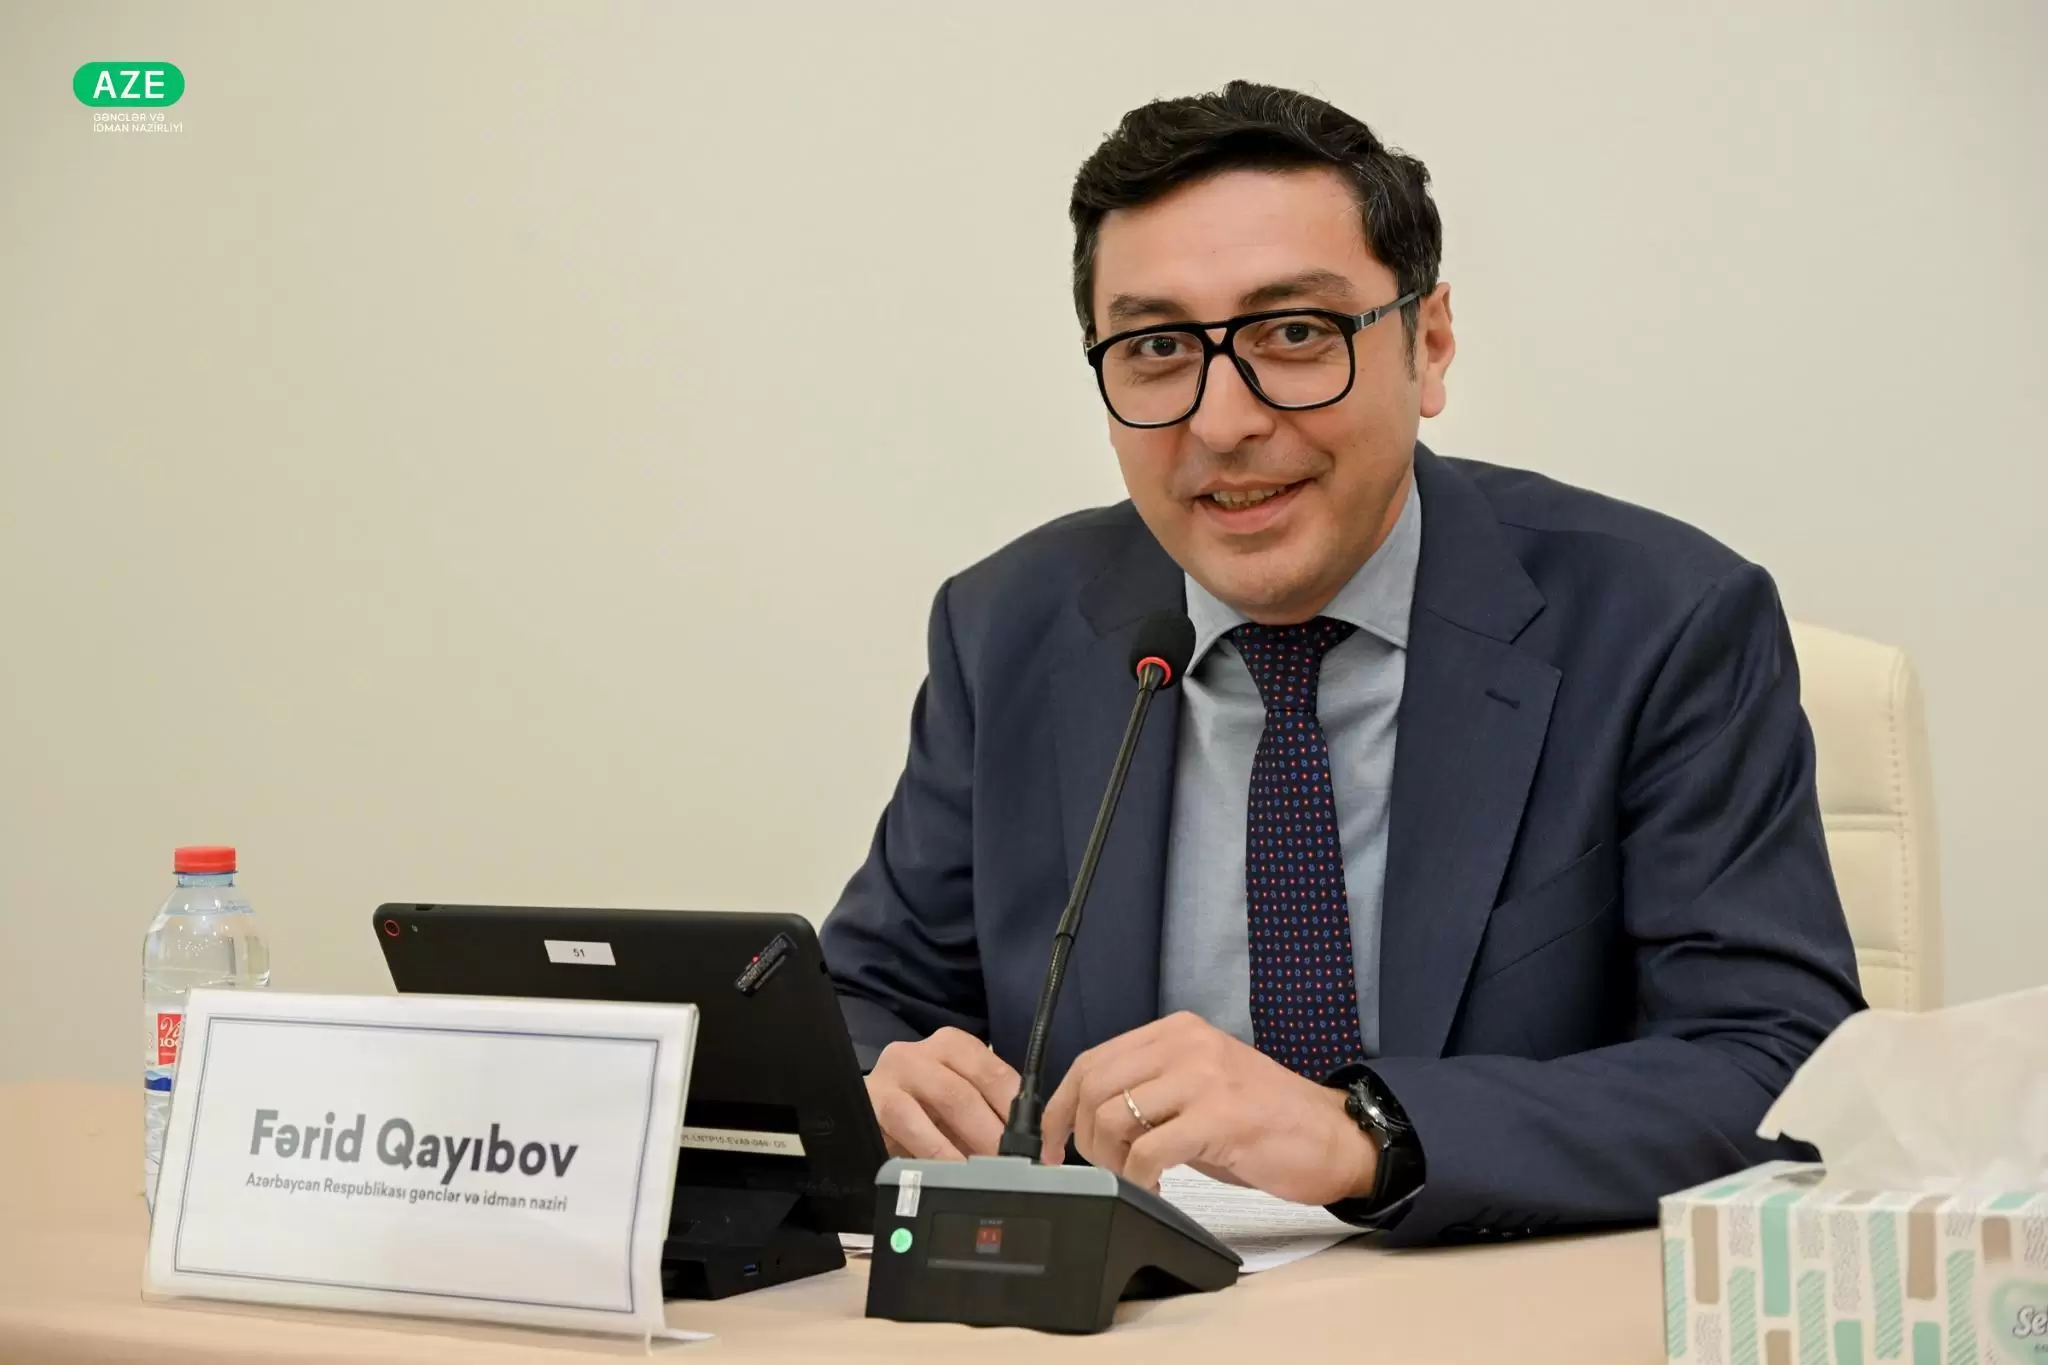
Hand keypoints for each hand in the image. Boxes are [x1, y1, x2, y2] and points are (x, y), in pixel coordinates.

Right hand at [865, 1027, 1020, 1159]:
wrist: (868, 1111)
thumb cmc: (922, 1110)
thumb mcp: (957, 1107)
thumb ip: (989, 1116)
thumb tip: (1033, 1149)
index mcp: (952, 1046)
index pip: (994, 1071)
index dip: (1018, 1110)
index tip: (1037, 1144)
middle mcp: (922, 1052)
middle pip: (967, 1090)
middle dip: (995, 1132)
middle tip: (1014, 1166)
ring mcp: (894, 1073)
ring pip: (942, 1102)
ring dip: (969, 1141)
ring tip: (987, 1172)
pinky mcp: (873, 1100)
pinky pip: (909, 1125)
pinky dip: (934, 1151)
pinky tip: (948, 1172)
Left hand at [1041, 1012, 1377, 1205]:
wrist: (1332, 1136)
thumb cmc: (1265, 1119)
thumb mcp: (1199, 1086)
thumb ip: (1150, 1087)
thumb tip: (1088, 1116)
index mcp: (1177, 1031)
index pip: (1092, 1060)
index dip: (1060, 1106)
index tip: (1050, 1143)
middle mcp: (1188, 1044)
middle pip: (1095, 1086)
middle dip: (1083, 1138)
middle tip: (1101, 1168)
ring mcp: (1204, 1078)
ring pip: (1115, 1117)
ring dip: (1111, 1160)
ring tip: (1134, 1176)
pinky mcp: (1220, 1118)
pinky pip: (1150, 1151)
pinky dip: (1139, 1178)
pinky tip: (1154, 1188)